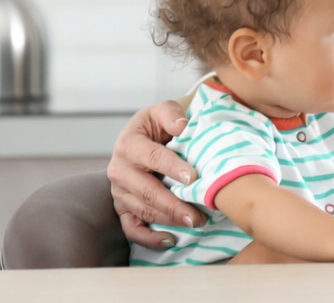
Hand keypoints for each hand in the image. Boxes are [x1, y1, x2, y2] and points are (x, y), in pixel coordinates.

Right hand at [108, 100, 200, 247]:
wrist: (146, 136)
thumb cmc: (158, 124)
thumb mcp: (163, 111)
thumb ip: (171, 115)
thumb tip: (181, 126)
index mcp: (128, 144)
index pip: (152, 157)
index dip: (172, 168)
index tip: (193, 178)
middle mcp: (119, 170)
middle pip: (147, 190)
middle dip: (173, 204)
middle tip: (198, 214)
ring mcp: (119, 191)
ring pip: (143, 210)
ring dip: (169, 220)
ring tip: (195, 223)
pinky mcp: (122, 207)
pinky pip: (131, 228)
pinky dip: (148, 238)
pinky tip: (170, 240)